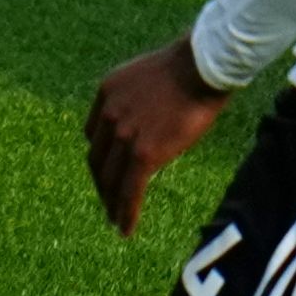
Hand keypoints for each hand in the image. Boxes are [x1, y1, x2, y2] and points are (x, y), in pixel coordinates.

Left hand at [84, 42, 228, 235]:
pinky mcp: (143, 154)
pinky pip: (130, 190)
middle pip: (97, 160)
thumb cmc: (189, 68)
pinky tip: (126, 229)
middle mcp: (109, 114)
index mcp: (107, 93)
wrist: (202, 67)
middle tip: (108, 201)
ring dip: (111, 204)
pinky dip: (126, 213)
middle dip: (102, 184)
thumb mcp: (149, 79)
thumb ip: (139, 102)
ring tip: (115, 221)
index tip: (108, 170)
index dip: (101, 156)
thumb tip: (150, 123)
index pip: (94, 134)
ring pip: (110, 180)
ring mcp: (124, 135)